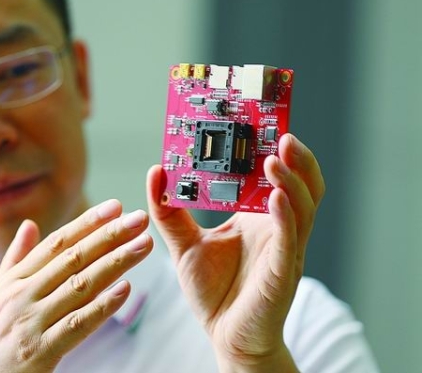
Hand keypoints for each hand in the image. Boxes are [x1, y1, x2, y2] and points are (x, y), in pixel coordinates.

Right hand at [0, 200, 152, 372]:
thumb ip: (16, 260)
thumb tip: (30, 224)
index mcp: (15, 280)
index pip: (57, 243)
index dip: (87, 222)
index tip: (114, 206)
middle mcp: (23, 295)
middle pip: (74, 258)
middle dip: (109, 236)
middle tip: (138, 219)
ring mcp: (31, 322)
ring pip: (81, 285)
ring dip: (116, 263)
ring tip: (142, 245)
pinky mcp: (40, 352)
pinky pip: (76, 325)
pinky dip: (102, 307)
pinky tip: (125, 290)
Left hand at [146, 134, 324, 371]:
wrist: (225, 337)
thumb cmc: (213, 292)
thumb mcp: (184, 244)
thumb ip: (170, 212)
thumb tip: (156, 171)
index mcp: (257, 217)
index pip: (272, 175)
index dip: (271, 148)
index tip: (259, 121)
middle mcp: (277, 228)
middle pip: (299, 183)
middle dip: (294, 157)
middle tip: (279, 131)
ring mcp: (284, 248)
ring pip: (301, 206)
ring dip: (292, 178)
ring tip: (276, 155)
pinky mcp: (283, 272)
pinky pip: (289, 238)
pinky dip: (285, 215)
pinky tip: (276, 196)